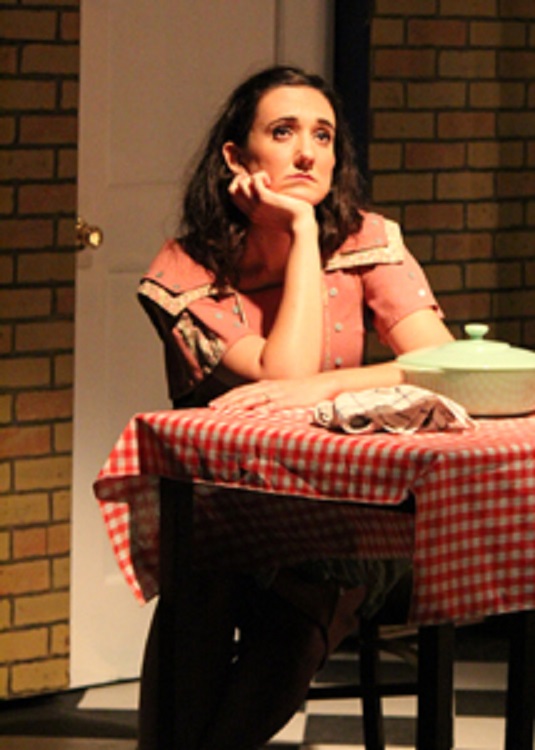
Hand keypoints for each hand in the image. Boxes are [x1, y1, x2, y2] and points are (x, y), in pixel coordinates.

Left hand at [209, 376, 335, 411]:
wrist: (323, 385)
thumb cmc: (302, 390)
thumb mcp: (281, 391)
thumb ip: (267, 394)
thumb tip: (254, 400)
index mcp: (266, 386)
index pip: (241, 391)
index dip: (227, 397)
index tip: (213, 404)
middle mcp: (270, 388)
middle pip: (244, 394)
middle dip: (228, 401)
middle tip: (213, 408)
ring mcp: (280, 393)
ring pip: (256, 398)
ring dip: (241, 405)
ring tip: (228, 411)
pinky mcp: (292, 400)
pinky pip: (277, 405)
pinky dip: (266, 408)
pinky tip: (257, 413)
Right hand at [228, 171, 314, 231]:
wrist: (301, 226)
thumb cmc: (295, 219)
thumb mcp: (278, 214)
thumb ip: (271, 206)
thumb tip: (274, 193)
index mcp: (253, 215)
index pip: (234, 197)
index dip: (239, 185)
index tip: (253, 182)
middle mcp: (252, 211)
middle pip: (232, 190)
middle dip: (241, 178)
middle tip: (257, 179)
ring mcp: (257, 206)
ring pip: (241, 185)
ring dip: (252, 177)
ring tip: (266, 180)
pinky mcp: (265, 200)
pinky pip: (254, 182)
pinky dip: (260, 176)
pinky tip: (270, 181)